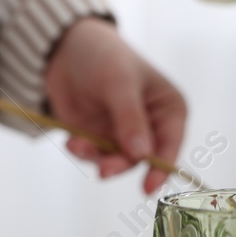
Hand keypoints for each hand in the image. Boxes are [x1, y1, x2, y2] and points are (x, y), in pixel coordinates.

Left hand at [44, 17, 187, 193]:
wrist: (64, 49)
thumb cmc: (103, 56)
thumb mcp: (119, 83)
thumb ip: (130, 120)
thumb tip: (142, 156)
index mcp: (168, 109)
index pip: (171, 143)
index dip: (162, 167)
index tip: (148, 187)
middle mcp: (151, 125)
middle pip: (142, 159)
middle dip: (121, 164)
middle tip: (103, 171)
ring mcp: (124, 134)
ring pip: (117, 162)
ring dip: (97, 158)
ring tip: (77, 145)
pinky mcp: (100, 138)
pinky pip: (95, 156)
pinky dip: (84, 153)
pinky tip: (72, 141)